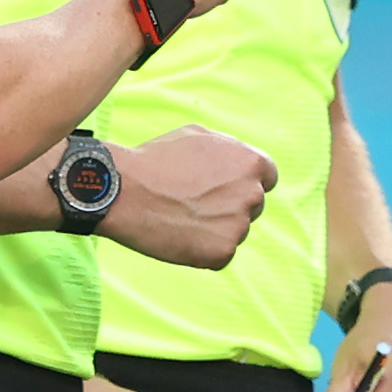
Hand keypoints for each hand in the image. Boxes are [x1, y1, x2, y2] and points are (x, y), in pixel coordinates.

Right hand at [105, 124, 276, 268]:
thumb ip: (227, 150)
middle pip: (252, 207)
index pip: (267, 178)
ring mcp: (239, 226)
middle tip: (194, 205)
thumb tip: (238, 160)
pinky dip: (202, 251)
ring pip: (235, 232)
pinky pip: (219, 255)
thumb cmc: (155, 161)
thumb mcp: (197, 137)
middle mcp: (251, 194)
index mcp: (251, 163)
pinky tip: (178, 236)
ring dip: (215, 229)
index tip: (227, 189)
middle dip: (230, 207)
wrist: (124, 191)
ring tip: (180, 218)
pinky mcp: (222, 252)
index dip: (246, 182)